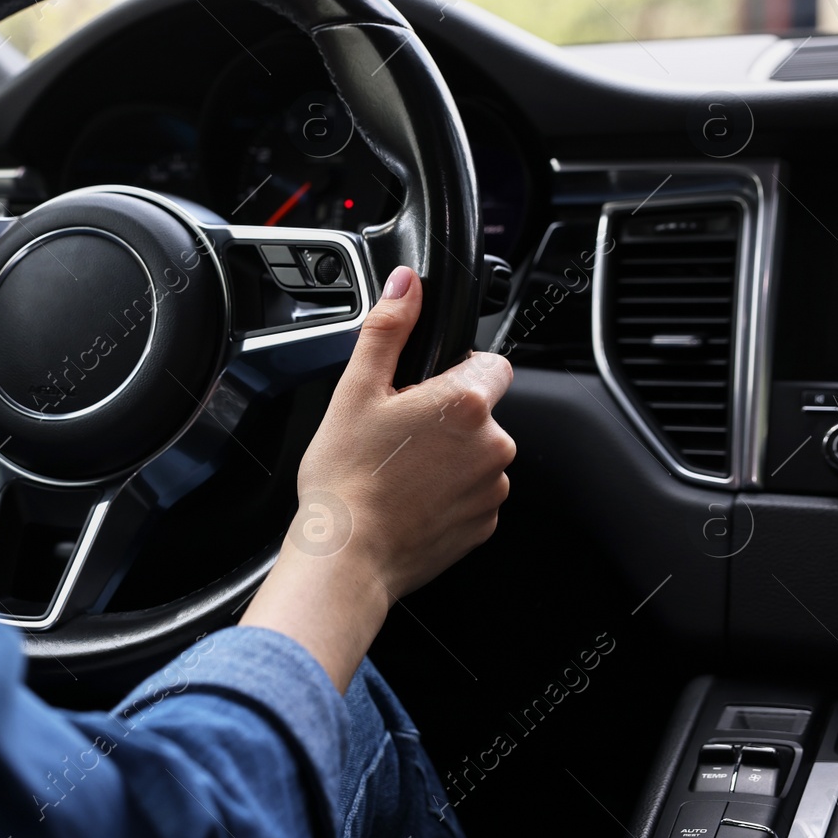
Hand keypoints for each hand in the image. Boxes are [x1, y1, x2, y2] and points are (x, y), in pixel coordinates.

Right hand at [240, 265, 514, 690]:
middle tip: (397, 435)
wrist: (346, 554)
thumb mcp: (356, 389)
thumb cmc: (345, 476)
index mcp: (465, 403)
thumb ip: (388, 329)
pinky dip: (447, 495)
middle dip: (447, 418)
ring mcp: (491, 489)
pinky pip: (472, 496)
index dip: (455, 371)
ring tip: (399, 471)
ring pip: (477, 455)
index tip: (422, 390)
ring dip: (449, 458)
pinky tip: (408, 499)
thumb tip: (405, 283)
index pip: (491, 363)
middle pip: (481, 412)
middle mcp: (492, 445)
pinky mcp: (483, 525)